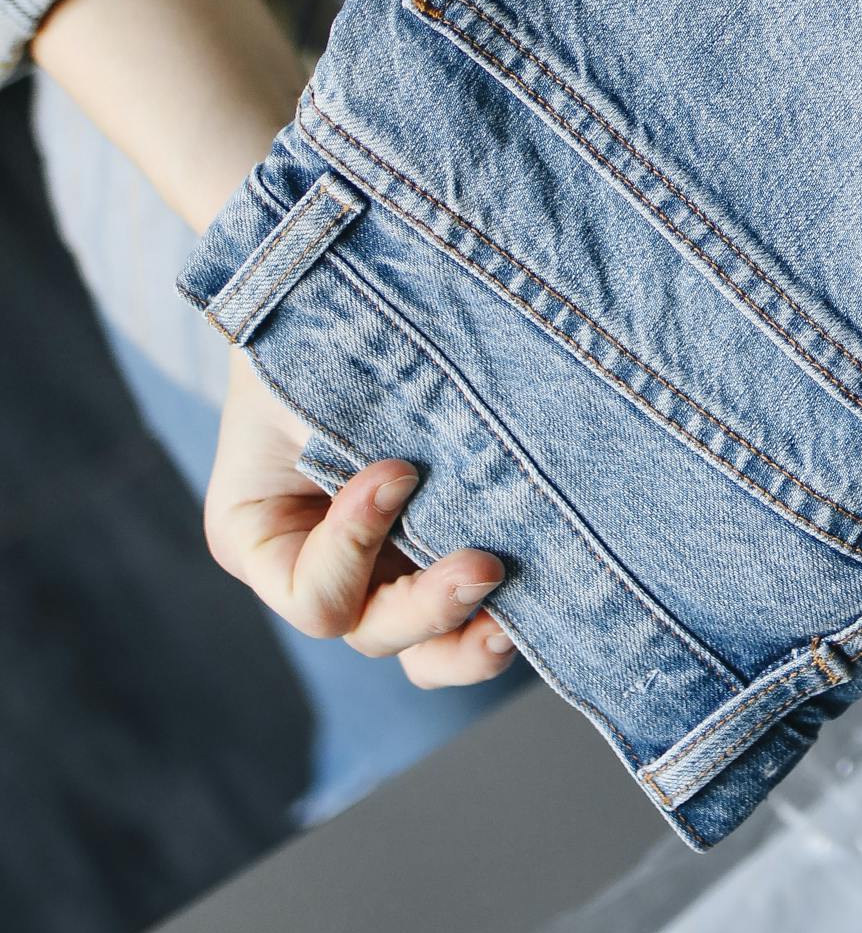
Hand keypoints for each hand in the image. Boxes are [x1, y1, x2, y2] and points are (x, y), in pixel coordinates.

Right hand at [205, 351, 516, 686]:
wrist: (368, 283)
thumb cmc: (320, 322)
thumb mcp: (307, 376)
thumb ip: (342, 433)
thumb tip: (415, 478)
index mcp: (259, 534)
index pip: (309, 593)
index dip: (352, 547)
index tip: (398, 470)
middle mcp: (320, 565)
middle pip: (370, 633)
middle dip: (426, 609)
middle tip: (481, 565)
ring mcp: (383, 565)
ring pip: (420, 650)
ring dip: (464, 642)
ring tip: (508, 625)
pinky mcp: (439, 552)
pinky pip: (464, 616)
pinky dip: (491, 619)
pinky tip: (532, 604)